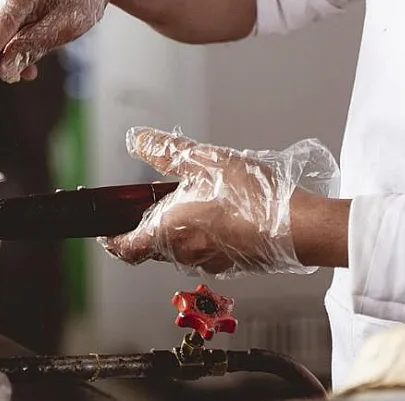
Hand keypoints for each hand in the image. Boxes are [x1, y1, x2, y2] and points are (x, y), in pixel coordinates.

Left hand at [100, 127, 340, 278]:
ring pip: (181, 249)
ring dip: (179, 231)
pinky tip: (221, 214)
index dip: (112, 240)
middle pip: (152, 247)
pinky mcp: (234, 264)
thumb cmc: (251, 196)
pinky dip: (205, 236)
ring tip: (193, 202)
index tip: (106, 232)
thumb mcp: (202, 160)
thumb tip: (136, 140)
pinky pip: (208, 252)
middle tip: (153, 205)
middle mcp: (184, 254)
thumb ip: (164, 151)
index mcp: (167, 233)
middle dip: (149, 227)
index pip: (126, 248)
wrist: (299, 226)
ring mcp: (211, 262)